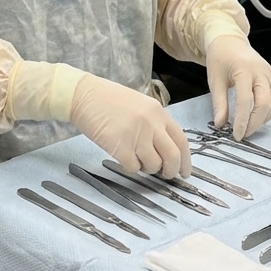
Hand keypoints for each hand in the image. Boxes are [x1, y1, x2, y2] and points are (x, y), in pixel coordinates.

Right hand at [70, 74, 191, 177]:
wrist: (84, 95)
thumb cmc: (109, 100)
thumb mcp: (140, 105)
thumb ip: (155, 124)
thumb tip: (165, 150)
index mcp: (158, 112)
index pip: (181, 141)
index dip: (185, 160)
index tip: (185, 172)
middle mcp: (151, 124)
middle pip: (172, 156)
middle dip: (170, 171)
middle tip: (166, 175)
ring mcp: (136, 135)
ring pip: (152, 165)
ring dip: (146, 168)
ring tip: (135, 157)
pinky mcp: (120, 146)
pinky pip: (132, 167)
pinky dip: (130, 167)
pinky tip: (123, 156)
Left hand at [206, 36, 270, 139]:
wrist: (230, 41)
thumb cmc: (220, 59)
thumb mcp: (214, 80)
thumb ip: (219, 103)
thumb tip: (220, 125)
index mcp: (244, 70)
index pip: (246, 101)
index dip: (242, 121)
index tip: (236, 135)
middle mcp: (261, 72)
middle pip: (265, 103)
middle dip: (255, 123)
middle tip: (243, 134)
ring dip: (264, 118)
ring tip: (249, 126)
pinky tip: (259, 116)